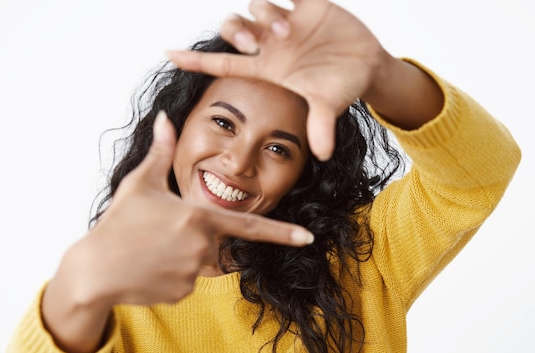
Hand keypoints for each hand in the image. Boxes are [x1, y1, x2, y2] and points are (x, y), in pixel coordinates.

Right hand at [42, 110, 313, 352]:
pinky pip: (186, 281)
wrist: (94, 269)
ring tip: (150, 252)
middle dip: (193, 239)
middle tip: (158, 237)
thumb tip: (164, 118)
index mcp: (200, 217)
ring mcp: (194, 273)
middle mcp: (204, 247)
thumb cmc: (118, 222)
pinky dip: (171, 276)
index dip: (282, 232)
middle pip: (215, 243)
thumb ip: (161, 151)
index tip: (308, 236)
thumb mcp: (140, 183)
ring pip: (200, 264)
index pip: (251, 226)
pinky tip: (148, 270)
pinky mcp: (183, 293)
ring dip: (180, 257)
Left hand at [167, 0, 390, 160]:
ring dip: (264, 16)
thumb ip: (321, 125)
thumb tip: (324, 154)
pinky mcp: (308, 4)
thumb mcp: (328, 105)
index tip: (168, 54)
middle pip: (234, 30)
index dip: (197, 60)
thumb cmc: (341, 87)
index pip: (225, 63)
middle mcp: (272, 44)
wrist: (366, 66)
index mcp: (269, 68)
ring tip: (286, 31)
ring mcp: (288, 22)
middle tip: (254, 42)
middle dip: (235, 31)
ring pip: (256, 8)